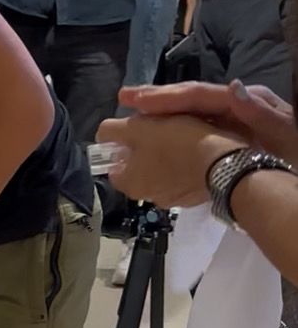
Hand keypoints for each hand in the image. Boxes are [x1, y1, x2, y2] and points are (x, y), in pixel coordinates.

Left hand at [95, 113, 246, 208]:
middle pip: (138, 167)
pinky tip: (196, 149)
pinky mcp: (195, 195)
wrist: (225, 163)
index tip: (137, 130)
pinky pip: (183, 175)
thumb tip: (101, 134)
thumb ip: (112, 131)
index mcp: (129, 183)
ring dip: (167, 155)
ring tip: (180, 136)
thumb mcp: (137, 128)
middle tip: (160, 129)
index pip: (114, 165)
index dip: (122, 146)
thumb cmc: (176, 143)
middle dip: (145, 149)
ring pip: (161, 171)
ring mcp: (173, 198)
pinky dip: (185, 163)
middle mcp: (147, 196)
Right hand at [119, 79, 297, 162]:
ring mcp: (233, 117)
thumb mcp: (284, 132)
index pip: (198, 94)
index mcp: (244, 101)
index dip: (166, 96)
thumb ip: (258, 111)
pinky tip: (160, 128)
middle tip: (124, 97)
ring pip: (191, 108)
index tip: (136, 101)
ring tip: (133, 108)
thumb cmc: (295, 151)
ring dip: (161, 107)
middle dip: (156, 96)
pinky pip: (197, 123)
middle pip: (190, 96)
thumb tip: (232, 88)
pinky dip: (175, 122)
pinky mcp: (233, 132)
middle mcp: (236, 103)